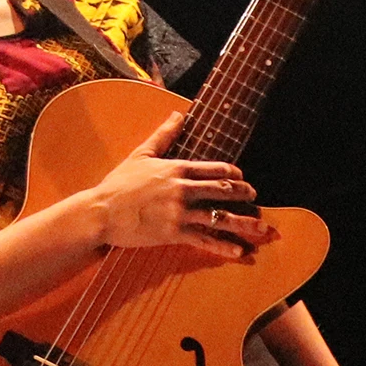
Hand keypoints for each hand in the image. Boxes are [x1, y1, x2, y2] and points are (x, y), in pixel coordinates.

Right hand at [88, 111, 276, 257]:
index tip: (241, 178)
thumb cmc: (118, 183)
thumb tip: (179, 114)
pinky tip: (241, 252)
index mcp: (177, 168)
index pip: (215, 169)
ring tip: (264, 227)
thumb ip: (164, 135)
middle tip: (255, 196)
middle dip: (244, 193)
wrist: (101, 212)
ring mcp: (180, 212)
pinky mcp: (175, 233)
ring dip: (246, 222)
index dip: (232, 174)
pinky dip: (225, 247)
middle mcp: (183, 189)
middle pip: (223, 191)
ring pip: (221, 217)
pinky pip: (206, 240)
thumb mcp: (141, 154)